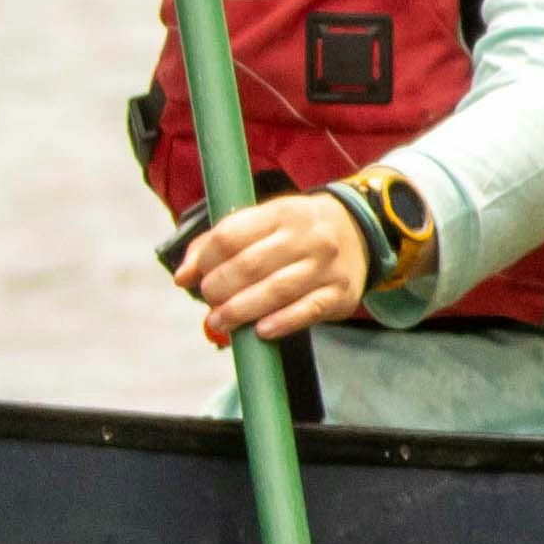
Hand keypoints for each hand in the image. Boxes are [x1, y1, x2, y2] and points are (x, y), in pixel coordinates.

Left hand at [171, 192, 370, 345]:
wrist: (360, 230)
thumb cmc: (297, 231)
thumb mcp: (264, 222)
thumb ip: (220, 242)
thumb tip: (183, 276)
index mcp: (282, 212)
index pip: (231, 236)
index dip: (205, 261)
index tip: (194, 278)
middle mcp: (307, 236)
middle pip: (249, 265)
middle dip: (219, 289)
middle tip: (210, 302)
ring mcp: (326, 265)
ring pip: (275, 291)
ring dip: (240, 310)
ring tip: (220, 321)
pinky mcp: (340, 293)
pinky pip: (307, 311)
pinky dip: (281, 323)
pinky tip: (260, 332)